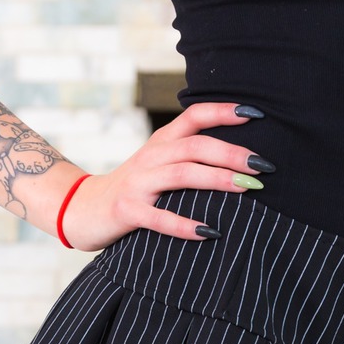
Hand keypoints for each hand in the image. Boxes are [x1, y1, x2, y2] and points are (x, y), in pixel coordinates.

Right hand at [58, 101, 267, 252]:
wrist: (81, 208)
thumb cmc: (134, 187)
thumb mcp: (159, 163)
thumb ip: (190, 155)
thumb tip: (243, 157)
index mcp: (162, 141)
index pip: (194, 116)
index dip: (224, 112)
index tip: (257, 114)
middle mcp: (151, 156)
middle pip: (195, 146)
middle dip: (232, 153)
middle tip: (263, 166)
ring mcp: (138, 183)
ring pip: (181, 174)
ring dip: (216, 179)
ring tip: (247, 188)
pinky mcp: (127, 211)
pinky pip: (159, 217)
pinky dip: (185, 224)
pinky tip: (210, 232)